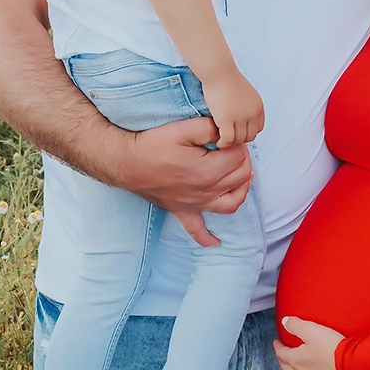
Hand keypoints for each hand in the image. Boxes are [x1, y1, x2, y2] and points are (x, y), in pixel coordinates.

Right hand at [122, 116, 252, 246]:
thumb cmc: (152, 145)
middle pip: (240, 177)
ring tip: (242, 177)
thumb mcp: (182, 129)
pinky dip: (209, 239)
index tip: (233, 135)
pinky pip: (197, 232)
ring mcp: (195, 205)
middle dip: (243, 160)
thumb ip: (209, 128)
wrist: (126, 163)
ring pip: (231, 204)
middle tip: (235, 147)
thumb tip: (226, 131)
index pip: (239, 157)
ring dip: (242, 190)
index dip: (240, 143)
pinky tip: (217, 242)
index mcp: (208, 171)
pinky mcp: (182, 212)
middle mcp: (206, 192)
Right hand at [202, 71, 265, 148]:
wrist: (218, 71)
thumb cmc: (226, 78)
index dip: (248, 132)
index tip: (238, 132)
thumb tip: (240, 115)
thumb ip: (246, 105)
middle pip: (250, 136)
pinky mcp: (227, 119)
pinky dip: (223, 144)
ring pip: (239, 140)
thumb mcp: (244, 92)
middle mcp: (253, 112)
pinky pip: (228, 139)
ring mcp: (241, 117)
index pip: (258, 128)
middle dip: (240, 139)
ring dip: (231, 143)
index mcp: (258, 106)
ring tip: (222, 141)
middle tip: (229, 139)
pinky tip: (218, 142)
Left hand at [274, 316, 342, 369]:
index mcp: (296, 359)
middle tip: (283, 351)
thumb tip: (285, 322)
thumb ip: (295, 325)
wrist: (350, 361)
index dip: (277, 346)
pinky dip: (303, 368)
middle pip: (286, 366)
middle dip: (283, 358)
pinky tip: (310, 364)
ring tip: (294, 360)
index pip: (281, 353)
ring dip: (291, 365)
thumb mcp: (311, 330)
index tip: (277, 341)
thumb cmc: (331, 348)